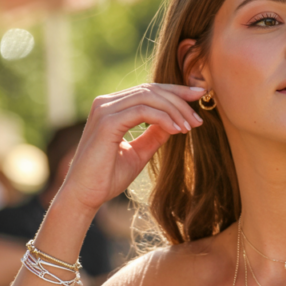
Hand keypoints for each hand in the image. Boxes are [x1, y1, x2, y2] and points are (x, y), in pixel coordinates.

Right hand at [56, 83, 205, 215]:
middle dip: (179, 100)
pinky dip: (164, 119)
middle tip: (200, 116)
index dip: (175, 92)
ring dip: (175, 110)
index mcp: (112, 107)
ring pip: (149, 98)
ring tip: (191, 126)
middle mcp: (106, 102)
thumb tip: (176, 123)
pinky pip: (143, 112)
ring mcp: (105, 109)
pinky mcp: (107, 122)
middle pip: (151, 90)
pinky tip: (178, 130)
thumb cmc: (107, 178)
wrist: (85, 195)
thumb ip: (155, 135)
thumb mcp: (139, 153)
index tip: (199, 97)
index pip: (148, 91)